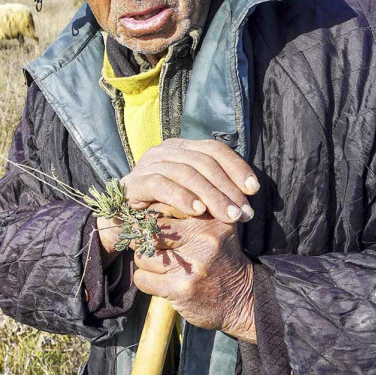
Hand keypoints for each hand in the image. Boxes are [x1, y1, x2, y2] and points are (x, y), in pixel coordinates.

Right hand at [121, 137, 258, 219]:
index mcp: (181, 149)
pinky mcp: (133, 183)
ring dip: (211, 195)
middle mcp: (164, 151)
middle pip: (203, 161)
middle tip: (243, 214)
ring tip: (227, 216)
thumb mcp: (192, 199)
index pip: (214, 149)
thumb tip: (246, 199)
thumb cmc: (163, 213)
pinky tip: (197, 210)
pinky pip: (160, 183)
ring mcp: (146, 165)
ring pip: (185, 171)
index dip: (236, 167)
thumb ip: (213, 193)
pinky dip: (181, 196)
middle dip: (227, 188)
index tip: (253, 190)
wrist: (122, 226)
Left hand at [131, 215, 256, 342]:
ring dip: (145, 263)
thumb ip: (187, 211)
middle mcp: (202, 238)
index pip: (161, 207)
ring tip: (161, 266)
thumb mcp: (214, 228)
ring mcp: (191, 264)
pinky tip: (160, 282)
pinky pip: (142, 279)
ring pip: (142, 256)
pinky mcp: (180, 289)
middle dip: (142, 240)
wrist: (245, 298)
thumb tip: (143, 206)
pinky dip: (145, 281)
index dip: (148, 218)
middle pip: (148, 231)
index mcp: (208, 218)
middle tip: (148, 246)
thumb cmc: (220, 259)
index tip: (149, 227)